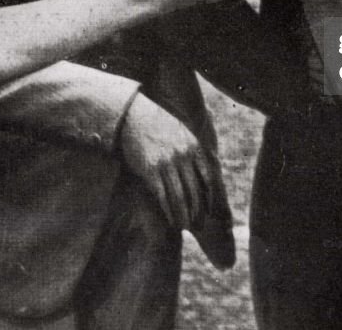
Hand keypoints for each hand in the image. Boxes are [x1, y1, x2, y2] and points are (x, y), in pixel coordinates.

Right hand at [119, 93, 226, 232]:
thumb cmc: (157, 125)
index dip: (209, 197)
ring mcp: (166, 163)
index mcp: (193, 146)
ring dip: (183, 215)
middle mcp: (183, 156)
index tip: (209, 211)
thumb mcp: (182, 132)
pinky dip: (168, 211)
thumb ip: (193, 150)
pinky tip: (170, 219)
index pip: (208, 178)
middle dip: (197, 211)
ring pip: (179, 197)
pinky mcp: (150, 170)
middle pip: (195, 191)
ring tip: (184, 226)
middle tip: (197, 225)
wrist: (133, 116)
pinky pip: (162, 196)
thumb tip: (205, 170)